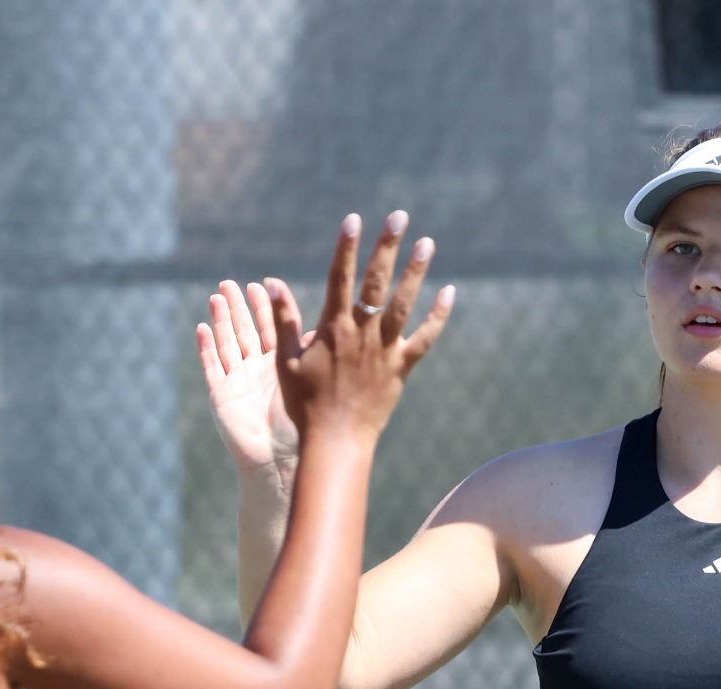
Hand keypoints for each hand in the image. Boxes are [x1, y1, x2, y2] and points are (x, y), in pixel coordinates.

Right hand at [198, 279, 301, 477]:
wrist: (282, 459)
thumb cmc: (302, 424)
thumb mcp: (310, 380)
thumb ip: (314, 349)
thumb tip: (333, 317)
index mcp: (282, 366)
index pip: (273, 327)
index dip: (267, 306)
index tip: (263, 284)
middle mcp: (259, 371)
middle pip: (246, 331)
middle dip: (239, 307)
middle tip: (231, 283)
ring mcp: (238, 382)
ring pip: (227, 343)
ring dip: (221, 320)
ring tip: (217, 296)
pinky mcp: (221, 396)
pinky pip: (212, 367)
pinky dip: (206, 348)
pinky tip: (202, 328)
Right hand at [254, 210, 454, 447]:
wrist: (335, 439)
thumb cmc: (304, 402)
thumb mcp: (285, 360)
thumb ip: (283, 320)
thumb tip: (271, 283)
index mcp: (332, 328)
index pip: (339, 278)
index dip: (346, 247)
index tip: (353, 219)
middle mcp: (361, 333)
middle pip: (375, 282)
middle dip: (387, 246)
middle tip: (399, 216)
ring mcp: (384, 350)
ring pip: (403, 304)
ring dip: (416, 272)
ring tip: (427, 243)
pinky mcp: (402, 368)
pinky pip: (425, 339)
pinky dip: (438, 316)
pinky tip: (449, 292)